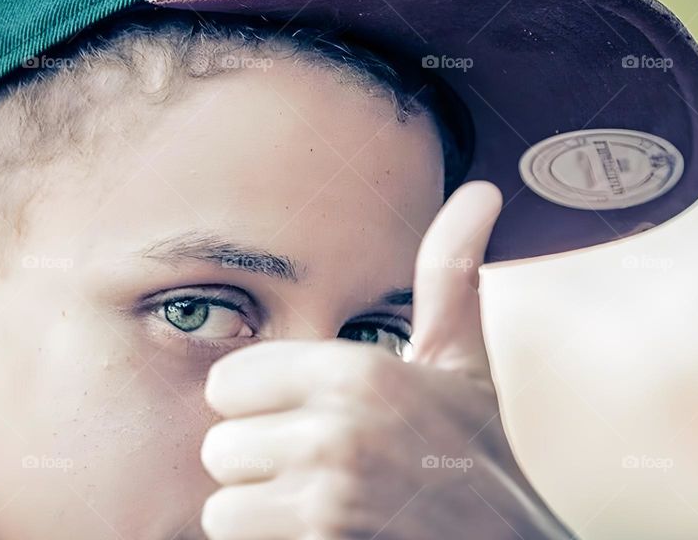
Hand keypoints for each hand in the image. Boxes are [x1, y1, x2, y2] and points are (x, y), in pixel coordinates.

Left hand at [200, 181, 572, 539]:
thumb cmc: (475, 454)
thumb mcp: (462, 362)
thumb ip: (449, 275)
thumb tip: (479, 191)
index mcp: (355, 373)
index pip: (226, 383)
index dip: (259, 404)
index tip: (302, 415)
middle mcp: (335, 433)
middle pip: (218, 446)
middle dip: (259, 461)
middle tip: (316, 466)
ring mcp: (327, 501)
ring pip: (223, 502)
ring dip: (260, 508)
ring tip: (316, 502)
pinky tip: (318, 533)